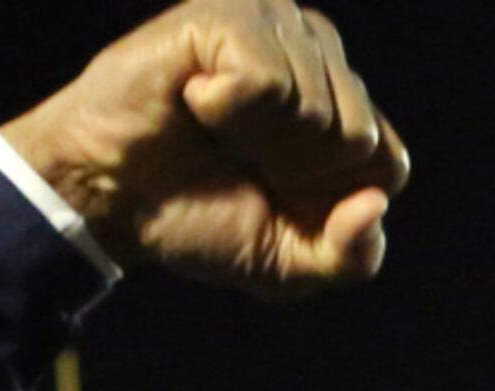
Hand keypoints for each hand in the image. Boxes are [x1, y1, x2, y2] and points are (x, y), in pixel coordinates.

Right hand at [0, 1, 407, 296]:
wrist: (106, 198)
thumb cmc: (196, 217)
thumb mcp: (287, 262)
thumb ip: (351, 255)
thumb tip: (375, 205)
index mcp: (345, 108)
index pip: (388, 163)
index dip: (327, 200)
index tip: (272, 193)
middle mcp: (319, 55)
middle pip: (357, 137)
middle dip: (293, 173)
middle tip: (236, 160)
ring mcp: (277, 25)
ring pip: (315, 109)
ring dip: (255, 141)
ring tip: (212, 129)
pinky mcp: (229, 12)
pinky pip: (266, 80)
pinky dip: (224, 110)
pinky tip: (193, 99)